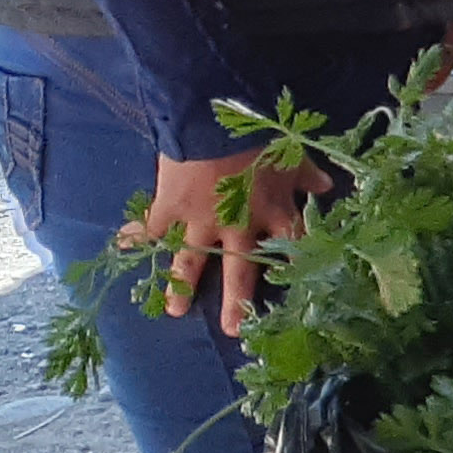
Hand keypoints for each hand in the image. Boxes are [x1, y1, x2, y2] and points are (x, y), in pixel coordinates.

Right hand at [121, 147, 331, 338]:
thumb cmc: (262, 135)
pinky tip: (124, 247)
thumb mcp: (294, 154)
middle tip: (232, 332)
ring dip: (182, 285)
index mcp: (275, 213)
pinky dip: (137, 236)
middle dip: (236, 302)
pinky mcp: (171, 209)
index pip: (290, 250)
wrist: (217, 120)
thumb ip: (308, 176)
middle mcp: (241, 226)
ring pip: (192, 262)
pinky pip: (152, 229)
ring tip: (175, 311)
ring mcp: (203, 222)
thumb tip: (328, 186)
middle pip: (241, 271)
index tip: (292, 300)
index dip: (291, 273)